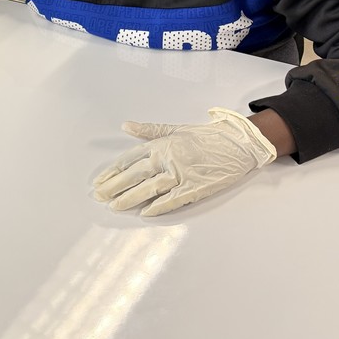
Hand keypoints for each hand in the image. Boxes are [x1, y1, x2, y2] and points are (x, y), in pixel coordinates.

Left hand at [92, 108, 276, 216]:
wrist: (238, 142)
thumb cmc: (206, 135)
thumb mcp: (174, 128)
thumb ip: (148, 130)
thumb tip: (126, 126)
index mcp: (160, 144)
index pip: (129, 159)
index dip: (112, 171)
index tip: (99, 181)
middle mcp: (167, 157)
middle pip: (134, 174)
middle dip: (114, 186)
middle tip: (99, 197)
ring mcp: (182, 173)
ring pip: (150, 187)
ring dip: (130, 198)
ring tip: (114, 206)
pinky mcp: (196, 187)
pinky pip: (173, 199)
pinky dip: (159, 206)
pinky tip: (145, 213)